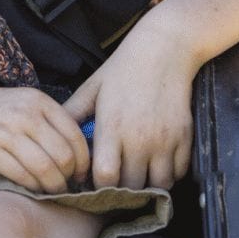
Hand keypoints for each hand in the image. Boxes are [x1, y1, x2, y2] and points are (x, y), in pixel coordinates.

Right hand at [0, 77, 89, 194]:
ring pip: (45, 168)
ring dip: (54, 187)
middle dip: (71, 177)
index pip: (75, 134)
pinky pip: (21, 176)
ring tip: (55, 193)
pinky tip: (33, 192)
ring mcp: (6, 132)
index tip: (84, 174)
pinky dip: (32, 188)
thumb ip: (43, 119)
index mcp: (37, 100)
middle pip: (64, 154)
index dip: (84, 159)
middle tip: (70, 188)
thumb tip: (72, 149)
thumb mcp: (18, 102)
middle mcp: (25, 113)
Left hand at [63, 9, 200, 191]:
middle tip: (117, 183)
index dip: (98, 186)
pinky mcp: (185, 136)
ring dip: (147, 186)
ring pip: (157, 184)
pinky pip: (178, 172)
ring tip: (139, 177)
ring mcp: (165, 139)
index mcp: (112, 127)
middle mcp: (140, 138)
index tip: (96, 181)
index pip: (104, 177)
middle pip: (130, 186)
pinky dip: (169, 175)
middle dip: (121, 189)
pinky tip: (158, 165)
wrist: (166, 47)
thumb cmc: (124, 67)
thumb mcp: (93, 88)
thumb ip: (73, 114)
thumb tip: (53, 137)